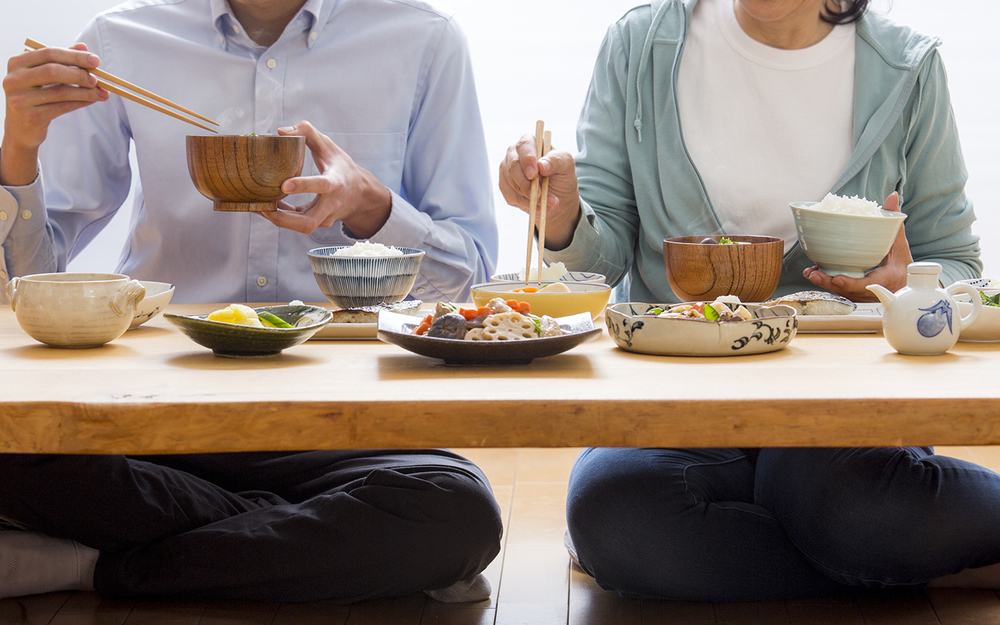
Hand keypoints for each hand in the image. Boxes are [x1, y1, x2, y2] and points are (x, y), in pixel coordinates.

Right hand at [2, 44, 108, 185]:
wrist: (21, 128)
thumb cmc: (35, 96)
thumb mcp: (44, 76)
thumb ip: (62, 60)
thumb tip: (83, 46)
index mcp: (17, 63)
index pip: (49, 53)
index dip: (74, 56)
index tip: (96, 60)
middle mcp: (14, 79)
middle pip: (53, 71)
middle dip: (79, 74)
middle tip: (97, 79)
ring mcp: (20, 98)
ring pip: (60, 91)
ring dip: (85, 91)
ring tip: (101, 92)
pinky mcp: (31, 116)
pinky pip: (62, 107)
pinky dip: (80, 103)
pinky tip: (92, 100)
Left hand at [259, 121, 391, 238]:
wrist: (360, 194)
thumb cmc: (341, 167)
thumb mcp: (328, 146)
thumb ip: (307, 132)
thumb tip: (281, 131)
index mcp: (336, 183)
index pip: (322, 186)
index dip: (303, 186)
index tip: (284, 185)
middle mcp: (332, 205)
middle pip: (309, 222)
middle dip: (283, 218)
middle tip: (262, 207)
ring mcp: (326, 217)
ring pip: (302, 227)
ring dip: (278, 219)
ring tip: (258, 205)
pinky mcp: (318, 223)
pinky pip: (298, 224)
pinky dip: (281, 217)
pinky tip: (267, 205)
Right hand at [498, 133, 580, 250]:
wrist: (557, 195)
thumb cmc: (561, 174)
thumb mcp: (567, 165)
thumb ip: (556, 161)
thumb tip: (541, 165)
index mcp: (530, 142)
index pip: (524, 146)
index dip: (527, 160)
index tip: (534, 175)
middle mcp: (514, 153)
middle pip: (513, 166)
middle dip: (526, 184)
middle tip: (539, 195)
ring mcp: (507, 170)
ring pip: (511, 184)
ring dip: (529, 197)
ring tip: (547, 204)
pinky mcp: (505, 186)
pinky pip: (510, 196)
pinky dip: (525, 203)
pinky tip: (537, 205)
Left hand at [802, 192, 911, 301]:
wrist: (903, 284)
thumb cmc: (902, 265)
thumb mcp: (900, 244)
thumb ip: (895, 223)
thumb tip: (892, 197)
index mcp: (885, 279)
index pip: (867, 285)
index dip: (851, 284)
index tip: (838, 279)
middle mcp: (871, 291)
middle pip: (847, 290)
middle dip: (830, 283)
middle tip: (815, 274)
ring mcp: (861, 294)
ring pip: (841, 291)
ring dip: (824, 283)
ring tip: (811, 273)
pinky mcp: (854, 293)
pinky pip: (839, 290)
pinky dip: (827, 282)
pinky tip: (814, 273)